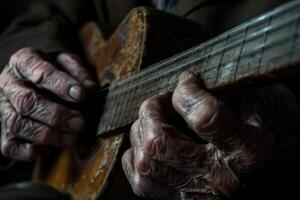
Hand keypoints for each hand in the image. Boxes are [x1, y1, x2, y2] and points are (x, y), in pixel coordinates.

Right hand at [0, 47, 97, 160]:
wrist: (35, 78)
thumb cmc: (55, 70)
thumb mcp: (67, 62)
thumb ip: (78, 71)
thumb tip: (90, 88)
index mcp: (23, 61)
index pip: (38, 72)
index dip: (60, 85)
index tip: (80, 95)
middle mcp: (8, 84)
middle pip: (25, 101)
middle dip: (56, 115)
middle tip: (79, 122)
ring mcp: (3, 108)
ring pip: (16, 124)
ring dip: (47, 135)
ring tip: (71, 138)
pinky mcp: (4, 130)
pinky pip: (8, 146)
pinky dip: (28, 151)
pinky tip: (49, 149)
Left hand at [122, 71, 296, 198]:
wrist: (276, 178)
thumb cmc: (277, 144)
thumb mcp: (276, 111)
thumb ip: (248, 89)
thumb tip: (205, 79)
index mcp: (246, 153)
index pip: (204, 117)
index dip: (188, 91)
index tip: (187, 81)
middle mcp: (217, 179)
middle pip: (160, 143)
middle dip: (152, 111)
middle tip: (162, 101)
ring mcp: (195, 194)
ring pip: (145, 163)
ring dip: (142, 133)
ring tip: (155, 121)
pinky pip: (141, 183)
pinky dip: (135, 159)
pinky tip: (148, 146)